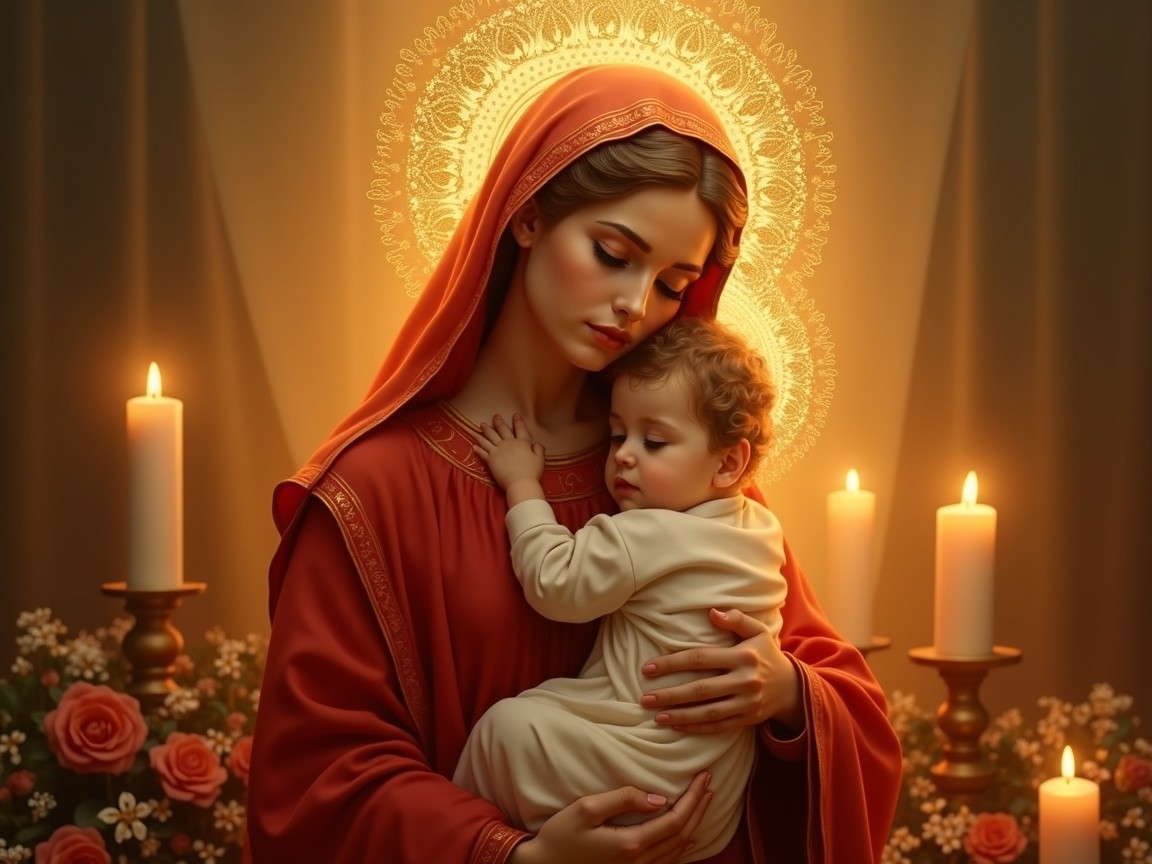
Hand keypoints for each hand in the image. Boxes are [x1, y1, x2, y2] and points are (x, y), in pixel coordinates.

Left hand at [472, 413, 545, 500]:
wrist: (520, 483)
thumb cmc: (532, 472)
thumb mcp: (540, 460)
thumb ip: (539, 449)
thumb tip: (537, 443)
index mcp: (522, 443)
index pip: (520, 429)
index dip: (518, 421)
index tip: (515, 414)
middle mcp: (509, 443)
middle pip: (502, 430)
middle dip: (498, 422)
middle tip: (495, 416)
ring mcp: (498, 450)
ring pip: (489, 438)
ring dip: (484, 431)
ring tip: (480, 425)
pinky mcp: (490, 459)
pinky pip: (482, 452)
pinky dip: (478, 449)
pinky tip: (473, 445)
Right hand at [509, 772, 712, 863]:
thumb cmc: (560, 836)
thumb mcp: (586, 808)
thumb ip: (623, 799)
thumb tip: (657, 798)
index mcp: (631, 844)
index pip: (675, 820)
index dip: (693, 798)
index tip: (703, 776)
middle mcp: (639, 863)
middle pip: (682, 835)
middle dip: (700, 808)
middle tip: (709, 784)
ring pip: (678, 851)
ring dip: (695, 824)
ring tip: (704, 802)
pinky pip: (667, 862)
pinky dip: (682, 845)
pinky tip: (688, 834)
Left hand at [639, 608, 801, 733]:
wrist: (793, 687)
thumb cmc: (766, 654)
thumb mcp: (758, 631)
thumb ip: (736, 619)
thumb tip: (711, 612)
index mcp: (743, 656)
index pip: (701, 659)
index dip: (672, 663)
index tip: (648, 669)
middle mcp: (745, 681)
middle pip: (700, 689)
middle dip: (670, 695)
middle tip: (644, 698)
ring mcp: (747, 703)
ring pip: (708, 713)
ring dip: (680, 715)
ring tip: (657, 716)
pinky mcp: (747, 720)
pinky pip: (718, 727)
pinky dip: (696, 728)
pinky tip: (677, 726)